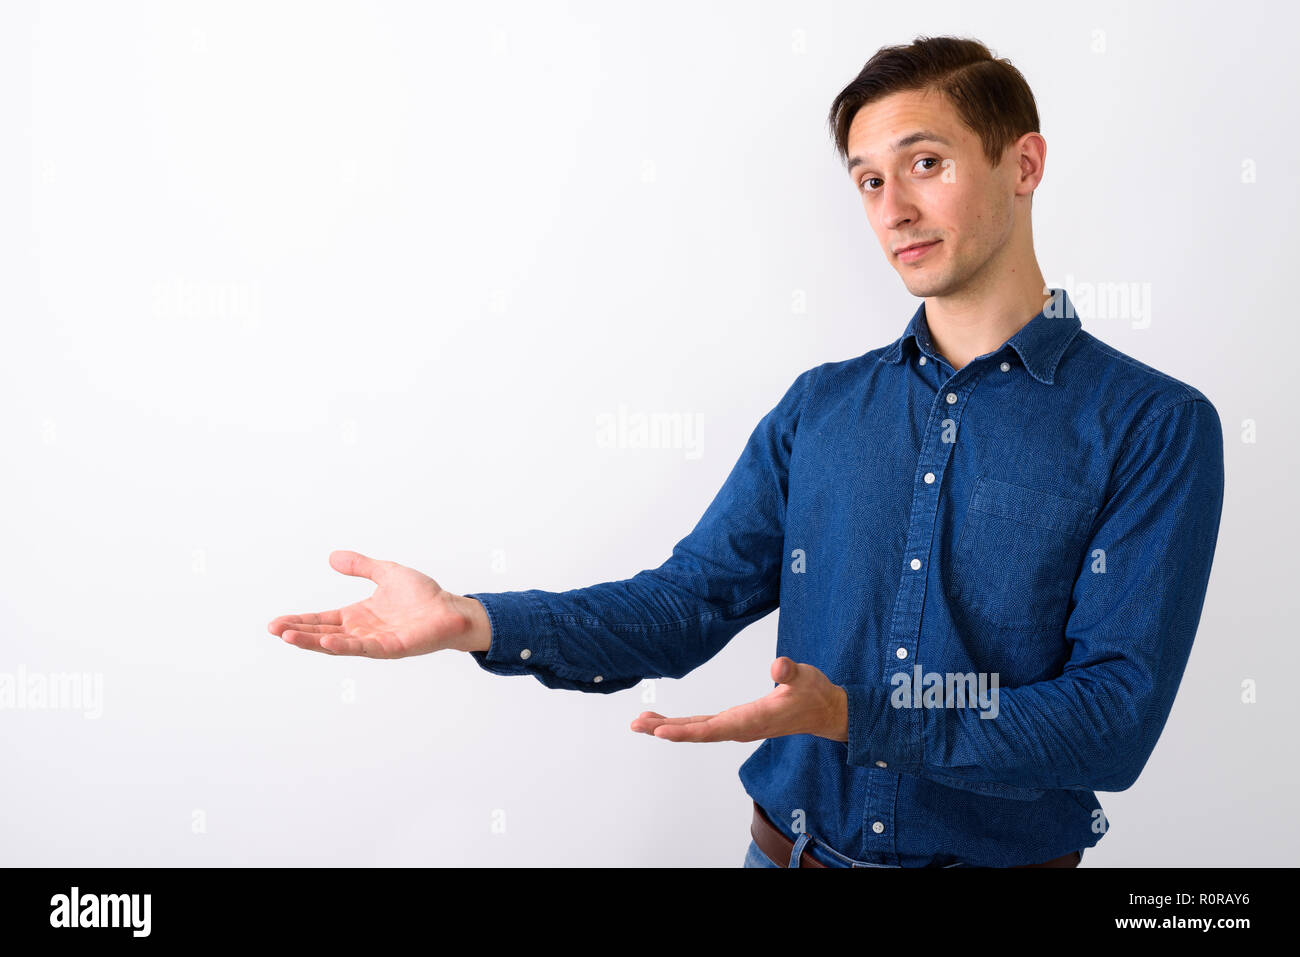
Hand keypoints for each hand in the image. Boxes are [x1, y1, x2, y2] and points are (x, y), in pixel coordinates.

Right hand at [267, 550, 489, 657]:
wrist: (452, 609)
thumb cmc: (423, 595)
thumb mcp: (385, 572)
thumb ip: (361, 566)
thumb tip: (332, 557)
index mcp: (358, 616)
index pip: (322, 620)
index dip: (300, 621)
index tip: (276, 623)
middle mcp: (362, 631)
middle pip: (322, 634)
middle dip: (297, 633)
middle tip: (274, 630)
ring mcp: (375, 641)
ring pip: (337, 644)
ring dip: (312, 642)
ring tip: (289, 637)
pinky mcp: (391, 647)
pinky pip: (363, 647)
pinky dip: (343, 645)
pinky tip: (325, 641)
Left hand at [630, 657, 848, 742]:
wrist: (825, 712)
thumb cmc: (815, 694)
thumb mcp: (806, 678)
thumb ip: (790, 673)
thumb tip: (778, 667)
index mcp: (752, 719)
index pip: (713, 729)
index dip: (685, 731)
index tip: (660, 731)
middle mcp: (740, 728)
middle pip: (697, 732)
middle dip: (665, 729)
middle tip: (636, 724)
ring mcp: (737, 726)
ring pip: (697, 730)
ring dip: (669, 727)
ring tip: (640, 723)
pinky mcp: (736, 722)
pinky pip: (704, 726)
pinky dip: (682, 724)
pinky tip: (666, 722)